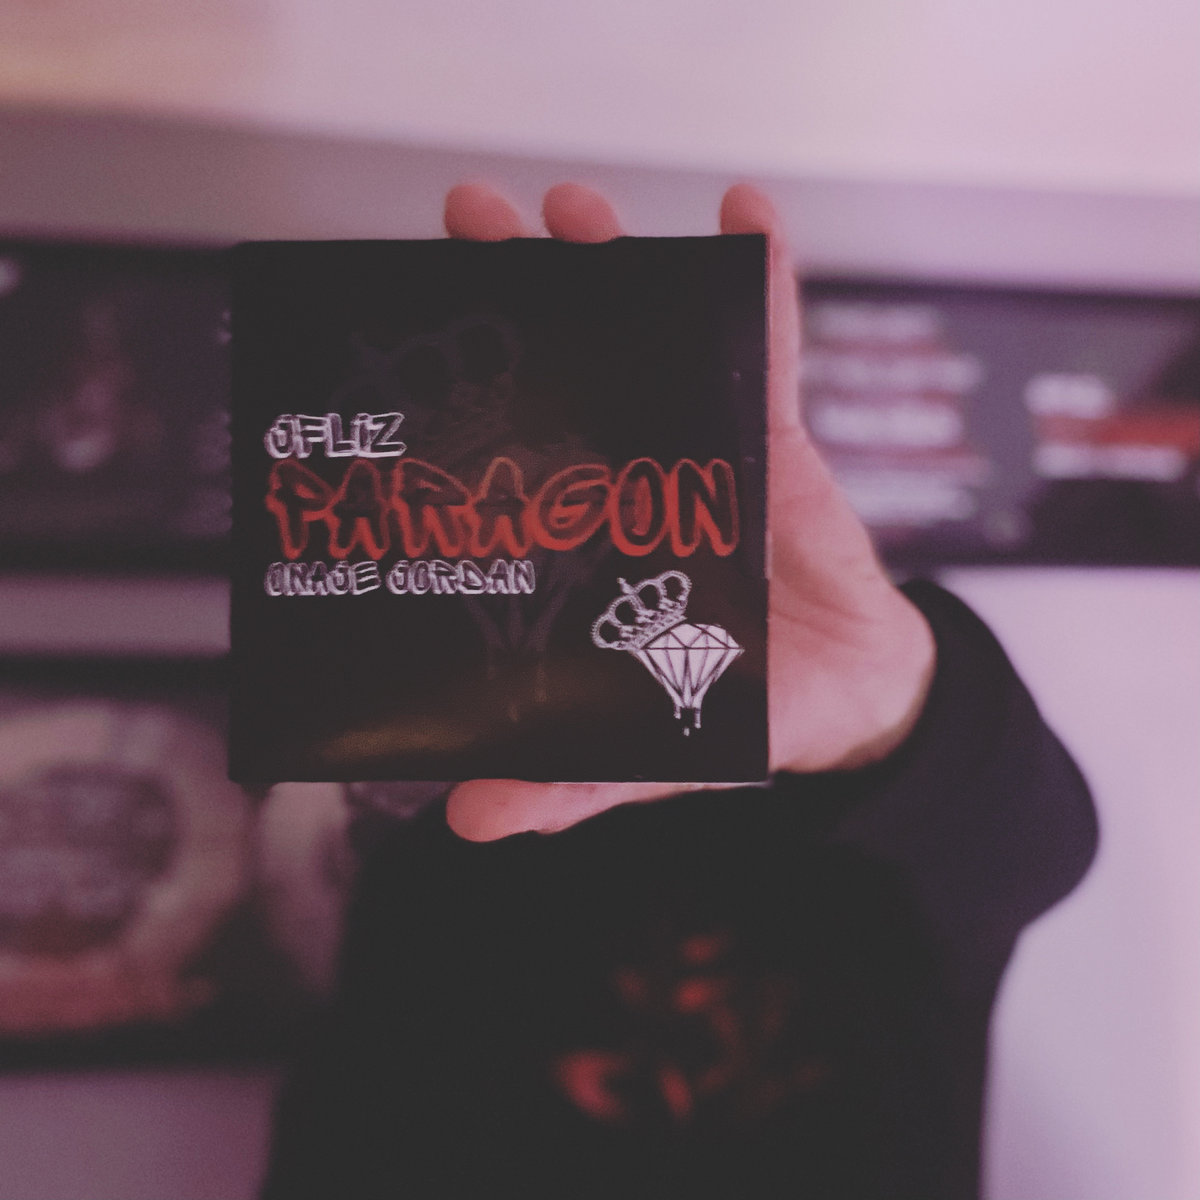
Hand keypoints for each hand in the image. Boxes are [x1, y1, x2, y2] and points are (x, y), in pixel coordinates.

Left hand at [444, 182, 935, 840]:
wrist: (848, 699)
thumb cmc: (737, 712)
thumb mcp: (640, 748)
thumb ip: (565, 777)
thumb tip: (466, 817)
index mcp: (581, 541)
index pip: (506, 451)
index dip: (456, 391)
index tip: (400, 331)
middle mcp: (628, 479)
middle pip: (565, 367)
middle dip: (516, 291)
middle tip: (469, 219)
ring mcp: (700, 448)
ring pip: (654, 338)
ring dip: (619, 264)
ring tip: (573, 207)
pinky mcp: (777, 440)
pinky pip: (773, 345)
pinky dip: (763, 280)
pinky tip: (747, 215)